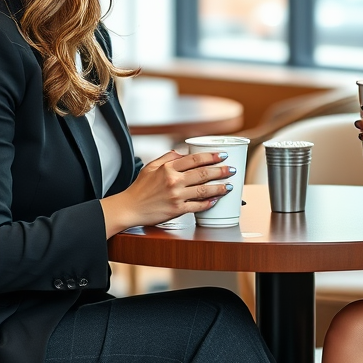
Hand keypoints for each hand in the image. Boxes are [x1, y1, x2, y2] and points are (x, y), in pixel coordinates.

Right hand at [100, 150, 236, 235]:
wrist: (130, 208)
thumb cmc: (140, 188)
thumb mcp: (151, 167)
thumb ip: (168, 158)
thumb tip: (183, 152)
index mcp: (168, 168)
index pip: (195, 159)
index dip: (211, 156)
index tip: (222, 155)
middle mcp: (173, 181)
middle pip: (204, 173)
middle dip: (221, 171)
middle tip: (232, 169)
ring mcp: (176, 196)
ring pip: (204, 190)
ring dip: (219, 187)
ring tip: (229, 186)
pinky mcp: (177, 210)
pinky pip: (197, 206)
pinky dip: (208, 203)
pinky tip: (215, 200)